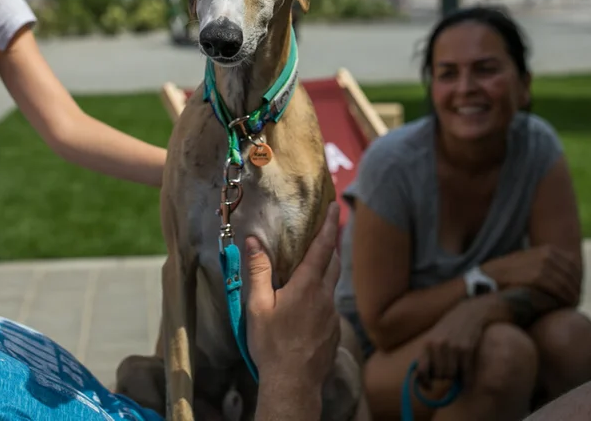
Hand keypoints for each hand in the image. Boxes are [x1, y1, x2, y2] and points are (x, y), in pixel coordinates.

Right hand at [246, 202, 340, 393]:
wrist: (293, 384)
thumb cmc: (271, 344)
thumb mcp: (257, 306)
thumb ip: (258, 272)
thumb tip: (254, 241)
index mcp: (306, 286)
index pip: (322, 247)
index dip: (329, 225)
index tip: (336, 206)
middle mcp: (325, 296)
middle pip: (333, 262)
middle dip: (332, 242)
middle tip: (329, 227)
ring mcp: (332, 315)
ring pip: (332, 284)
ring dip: (327, 270)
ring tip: (316, 265)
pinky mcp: (333, 330)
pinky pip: (329, 306)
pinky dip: (321, 296)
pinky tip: (308, 307)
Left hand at [415, 296, 493, 385]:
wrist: (468, 313)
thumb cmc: (449, 328)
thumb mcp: (433, 337)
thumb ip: (427, 355)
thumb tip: (420, 378)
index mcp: (427, 343)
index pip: (421, 370)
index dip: (424, 382)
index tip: (429, 387)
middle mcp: (438, 346)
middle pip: (438, 376)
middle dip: (442, 377)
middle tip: (446, 370)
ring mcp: (453, 347)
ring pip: (451, 376)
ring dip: (454, 376)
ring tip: (455, 367)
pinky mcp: (466, 349)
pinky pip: (465, 374)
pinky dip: (466, 379)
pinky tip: (465, 376)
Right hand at [483, 245, 580, 305]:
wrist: (485, 282)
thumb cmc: (507, 280)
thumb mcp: (528, 268)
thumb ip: (546, 270)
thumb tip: (569, 283)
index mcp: (547, 250)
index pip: (573, 265)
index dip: (576, 280)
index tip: (574, 294)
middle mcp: (546, 254)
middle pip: (572, 274)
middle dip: (575, 289)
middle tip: (574, 304)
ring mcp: (542, 263)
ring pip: (566, 282)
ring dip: (571, 296)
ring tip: (568, 307)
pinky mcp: (537, 276)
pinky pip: (557, 288)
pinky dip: (562, 298)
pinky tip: (561, 306)